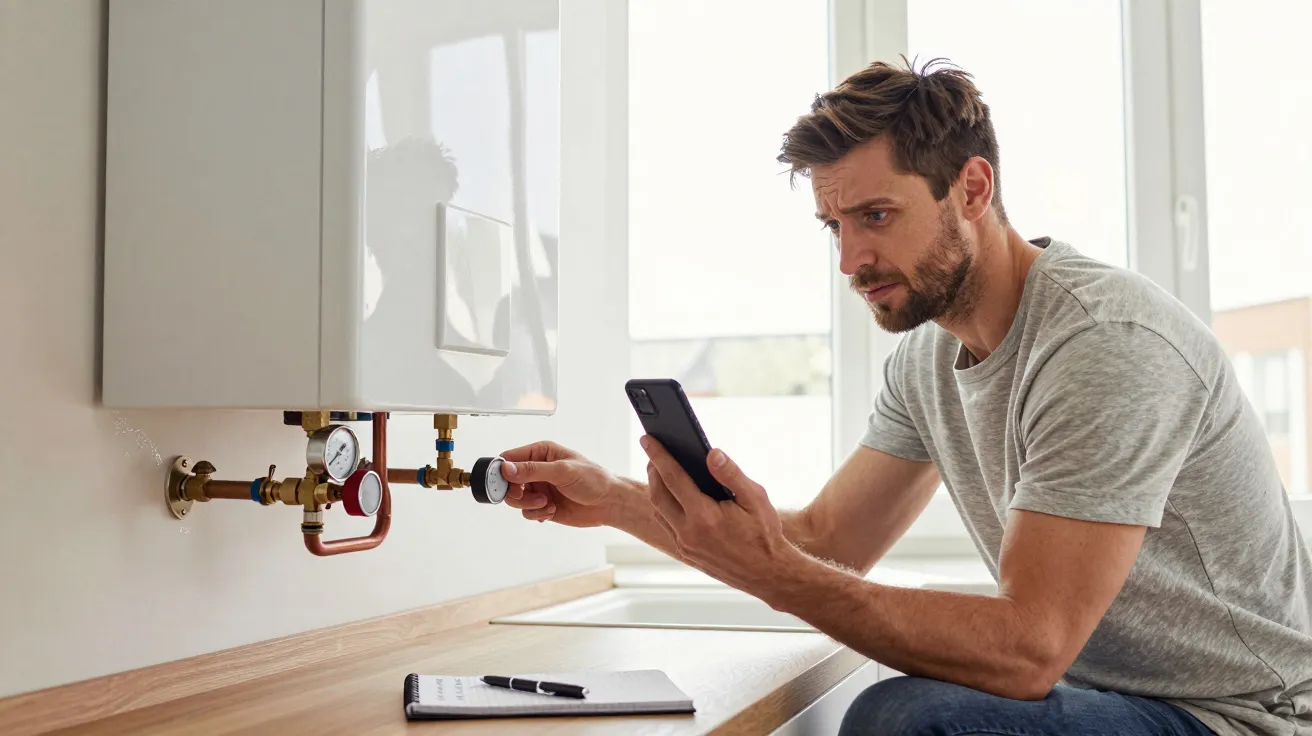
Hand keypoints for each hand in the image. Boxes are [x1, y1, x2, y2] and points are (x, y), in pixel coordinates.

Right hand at [500, 441, 616, 527]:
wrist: (609, 503)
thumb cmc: (593, 480)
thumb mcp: (562, 471)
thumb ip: (533, 470)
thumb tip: (506, 469)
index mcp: (541, 453)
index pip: (509, 458)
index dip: (503, 472)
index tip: (507, 484)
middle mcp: (537, 470)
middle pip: (508, 482)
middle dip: (517, 493)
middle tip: (529, 498)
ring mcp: (539, 488)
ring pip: (516, 500)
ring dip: (529, 505)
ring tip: (547, 504)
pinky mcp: (543, 505)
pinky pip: (527, 512)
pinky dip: (537, 514)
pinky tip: (552, 510)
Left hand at [641, 437, 807, 595]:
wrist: (768, 575)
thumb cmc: (765, 535)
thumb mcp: (756, 499)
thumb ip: (731, 474)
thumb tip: (711, 453)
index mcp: (705, 517)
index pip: (673, 478)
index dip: (658, 455)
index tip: (647, 438)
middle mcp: (689, 533)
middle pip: (657, 495)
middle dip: (653, 470)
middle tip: (653, 452)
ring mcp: (685, 546)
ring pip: (659, 512)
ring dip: (657, 490)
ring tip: (662, 470)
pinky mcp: (686, 554)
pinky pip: (667, 526)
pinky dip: (665, 507)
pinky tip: (674, 496)